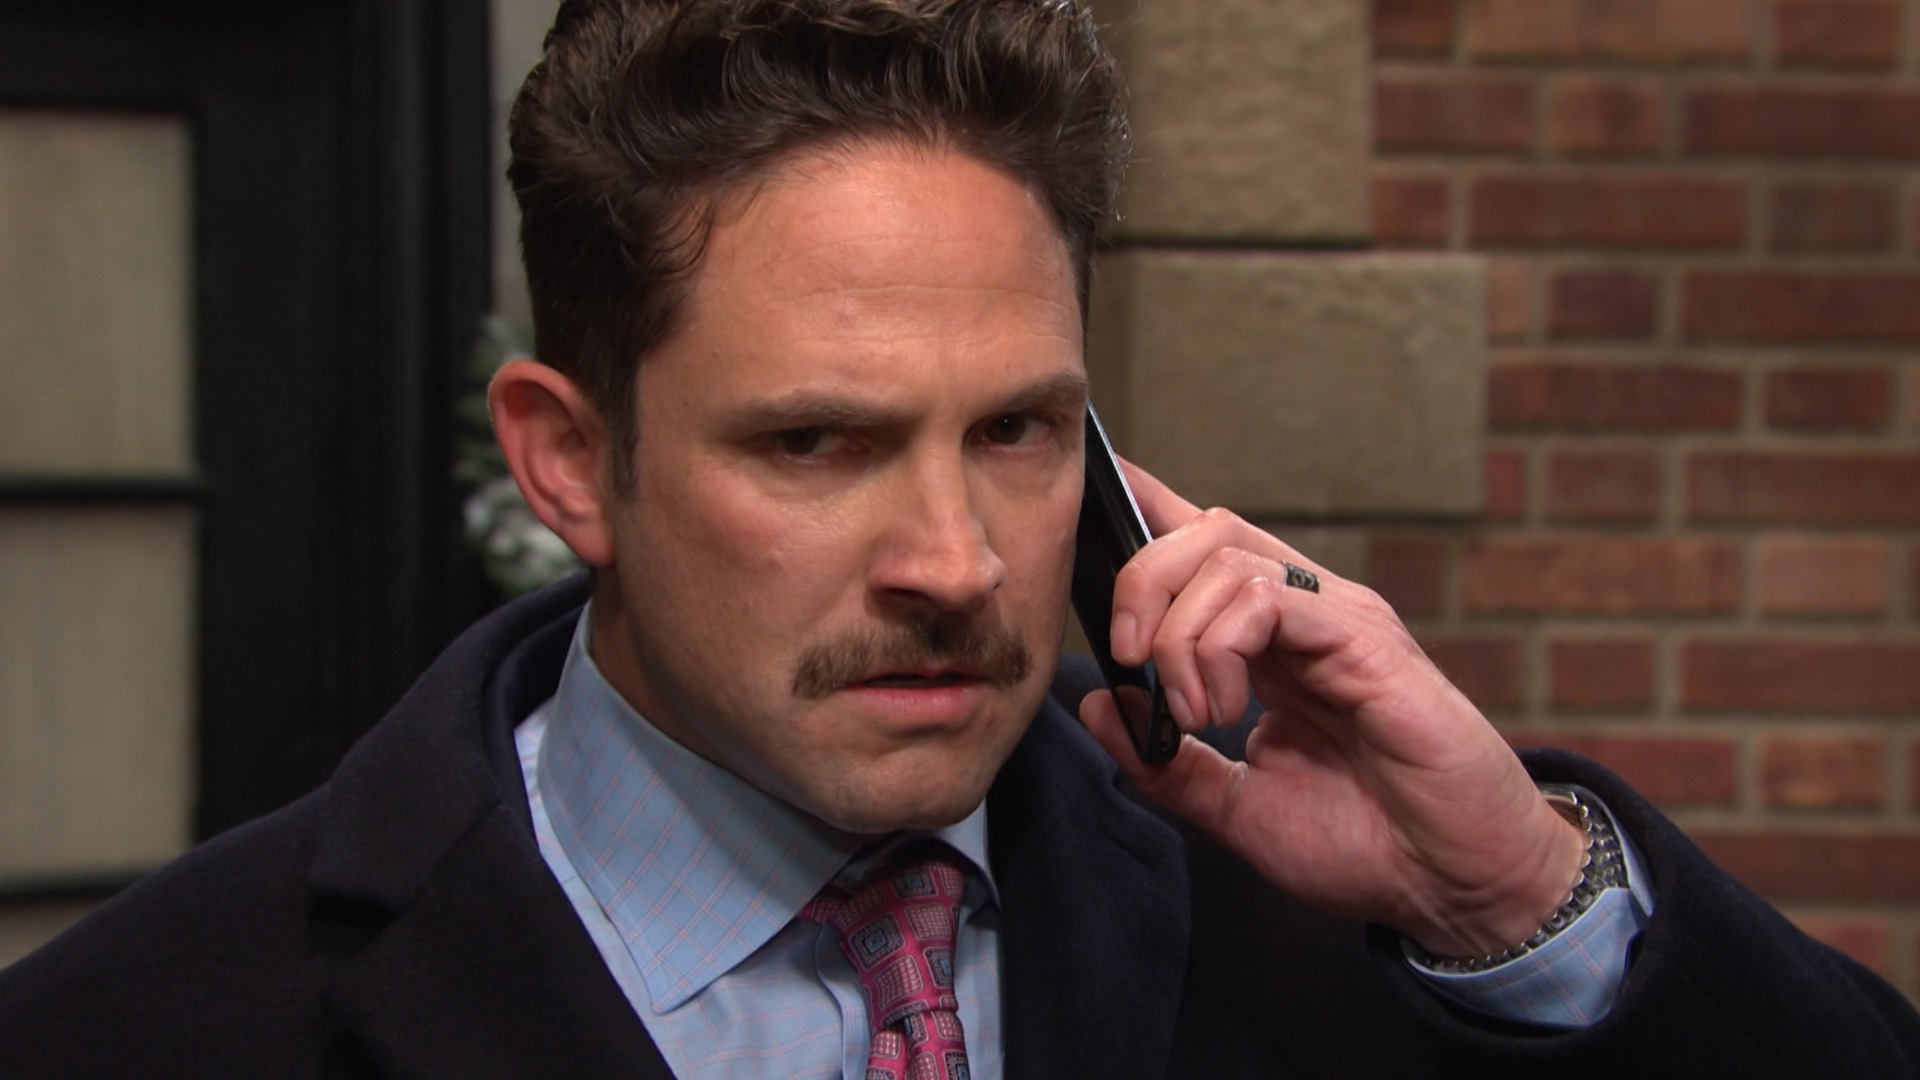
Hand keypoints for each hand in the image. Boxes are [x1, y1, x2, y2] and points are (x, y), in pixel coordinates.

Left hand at [1078, 462, 1584, 958]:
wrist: (1456, 887)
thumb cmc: (1369, 845)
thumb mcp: (1239, 809)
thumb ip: (1166, 762)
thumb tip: (1098, 703)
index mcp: (1273, 645)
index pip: (1203, 550)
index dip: (1145, 511)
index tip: (1092, 497)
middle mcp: (1305, 617)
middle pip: (1203, 531)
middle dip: (1139, 582)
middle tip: (1132, 663)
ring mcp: (1338, 620)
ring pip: (1225, 552)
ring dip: (1179, 634)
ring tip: (1199, 714)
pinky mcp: (1366, 640)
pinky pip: (1268, 597)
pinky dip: (1219, 646)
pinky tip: (1227, 709)